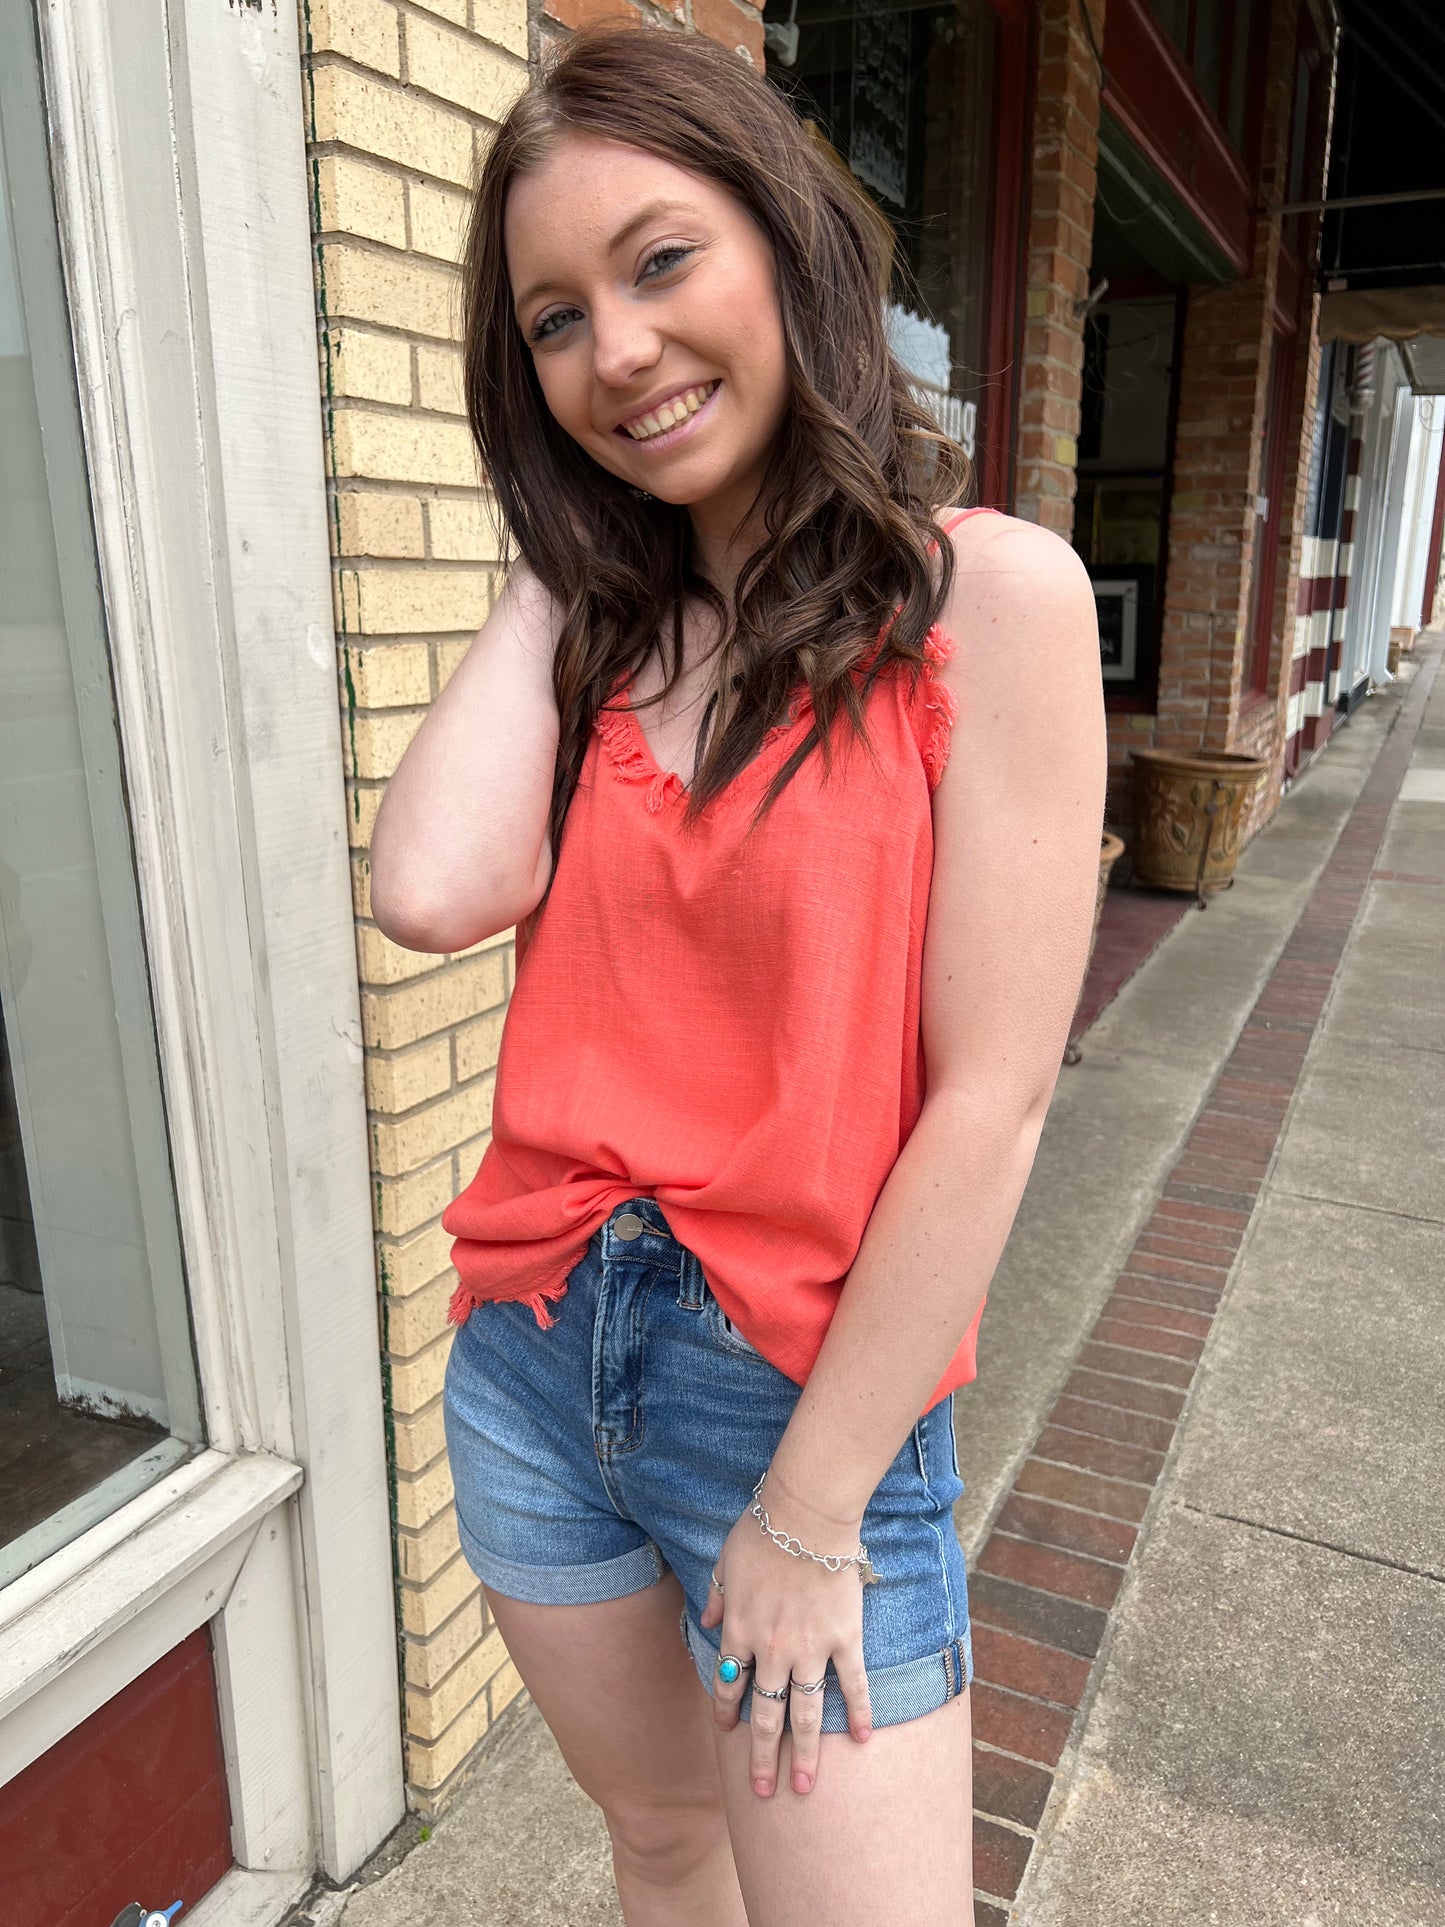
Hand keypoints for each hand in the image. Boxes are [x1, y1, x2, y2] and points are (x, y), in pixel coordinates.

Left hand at [700, 1470, 872, 1797]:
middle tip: (763, 1791)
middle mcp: (771, 1651)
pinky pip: (853, 1684)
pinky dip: (860, 1713)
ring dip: (804, 1754)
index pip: (729, 1683)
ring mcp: (810, 1649)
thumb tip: (705, 1620)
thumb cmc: (763, 1529)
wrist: (806, 1515)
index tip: (728, 1732)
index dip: (727, 1709)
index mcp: (738, 1630)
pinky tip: (863, 1740)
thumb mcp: (724, 1560)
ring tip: (804, 1787)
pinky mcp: (844, 1639)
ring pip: (805, 1713)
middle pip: (765, 1714)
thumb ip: (715, 1595)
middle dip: (763, 1757)